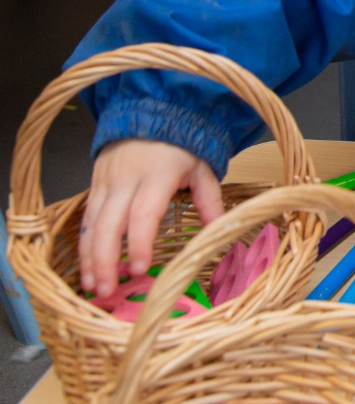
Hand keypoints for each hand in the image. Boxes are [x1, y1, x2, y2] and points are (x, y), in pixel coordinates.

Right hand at [79, 139, 223, 295]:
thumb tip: (220, 231)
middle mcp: (126, 180)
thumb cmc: (181, 145)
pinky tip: (86, 267)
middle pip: (109, 224)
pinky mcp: (94, 185)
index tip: (140, 268)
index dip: (140, 242)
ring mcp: (106, 182)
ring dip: (90, 257)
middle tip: (107, 290)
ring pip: (92, 224)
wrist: (151, 113)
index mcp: (157, 174)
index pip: (143, 212)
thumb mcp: (202, 167)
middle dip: (105, 260)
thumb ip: (209, 199)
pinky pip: (86, 218)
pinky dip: (84, 245)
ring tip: (93, 287)